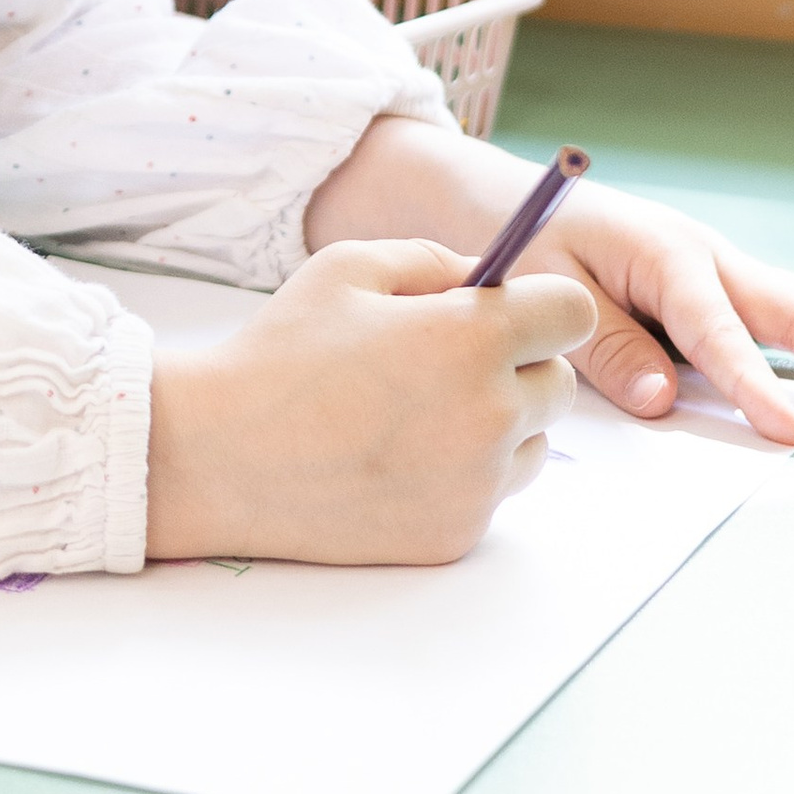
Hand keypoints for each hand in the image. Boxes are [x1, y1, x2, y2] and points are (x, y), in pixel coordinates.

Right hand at [144, 237, 593, 564]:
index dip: (541, 306)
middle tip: (446, 363)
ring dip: (499, 424)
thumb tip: (489, 279)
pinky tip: (396, 456)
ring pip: (533, 442)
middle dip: (519, 365)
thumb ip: (435, 260)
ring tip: (415, 414)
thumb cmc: (281, 353)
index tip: (506, 313)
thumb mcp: (347, 267)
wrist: (220, 456)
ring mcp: (478, 483)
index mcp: (471, 338)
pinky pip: (492, 492)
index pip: (572, 313)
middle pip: (560, 383)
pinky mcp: (458, 533)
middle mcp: (491, 414)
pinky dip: (463, 475)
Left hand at [531, 183, 793, 444]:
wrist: (505, 194)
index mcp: (664, 258)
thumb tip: (665, 402)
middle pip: (791, 311)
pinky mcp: (719, 274)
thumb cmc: (522, 239)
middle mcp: (706, 255)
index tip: (790, 433)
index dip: (754, 386)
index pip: (719, 333)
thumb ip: (609, 350)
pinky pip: (791, 297)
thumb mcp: (549, 292)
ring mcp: (719, 261)